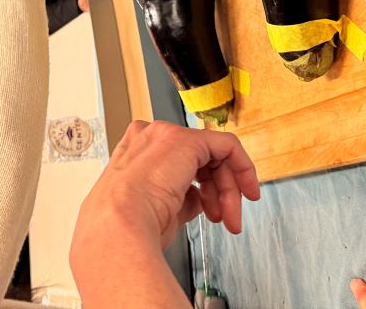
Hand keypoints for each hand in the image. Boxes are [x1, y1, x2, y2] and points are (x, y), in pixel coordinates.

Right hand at [73, 121, 260, 257]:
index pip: (175, 164)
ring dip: (228, 189)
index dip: (200, 189)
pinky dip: (242, 166)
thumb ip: (180, 198)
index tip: (212, 211)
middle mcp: (147, 140)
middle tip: (227, 219)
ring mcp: (164, 136)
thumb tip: (198, 201)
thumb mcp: (157, 211)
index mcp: (133, 157)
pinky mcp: (186, 140)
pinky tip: (247, 189)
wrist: (118, 226)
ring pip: (212, 155)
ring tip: (230, 218)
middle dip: (218, 192)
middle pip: (197, 160)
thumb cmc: (127, 229)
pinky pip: (226, 145)